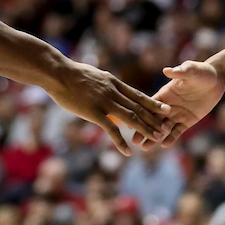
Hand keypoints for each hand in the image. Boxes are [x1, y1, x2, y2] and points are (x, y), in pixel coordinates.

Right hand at [47, 60, 171, 155]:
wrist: (58, 73)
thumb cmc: (72, 74)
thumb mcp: (95, 75)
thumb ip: (105, 84)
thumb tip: (111, 86)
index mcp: (114, 83)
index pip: (138, 95)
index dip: (153, 104)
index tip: (165, 110)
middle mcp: (113, 92)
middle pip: (138, 107)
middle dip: (154, 119)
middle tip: (166, 128)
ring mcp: (105, 102)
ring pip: (131, 118)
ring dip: (145, 129)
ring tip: (156, 138)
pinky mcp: (94, 113)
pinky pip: (111, 130)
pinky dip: (121, 142)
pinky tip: (128, 152)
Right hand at [132, 60, 224, 150]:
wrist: (216, 80)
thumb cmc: (201, 72)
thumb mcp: (191, 70)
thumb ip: (180, 72)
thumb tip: (167, 70)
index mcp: (165, 93)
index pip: (149, 104)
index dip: (139, 112)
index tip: (129, 120)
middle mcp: (168, 105)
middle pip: (153, 119)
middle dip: (143, 129)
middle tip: (134, 141)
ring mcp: (178, 114)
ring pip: (163, 128)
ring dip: (154, 137)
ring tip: (145, 148)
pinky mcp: (188, 120)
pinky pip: (178, 131)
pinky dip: (171, 138)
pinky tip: (164, 145)